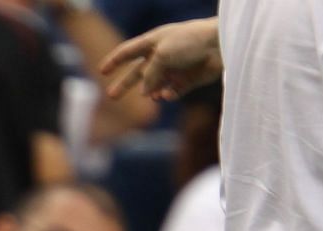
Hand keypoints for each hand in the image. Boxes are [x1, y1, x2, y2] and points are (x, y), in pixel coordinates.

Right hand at [99, 19, 222, 101]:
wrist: (221, 44)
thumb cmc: (190, 42)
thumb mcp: (162, 55)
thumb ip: (149, 75)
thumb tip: (145, 93)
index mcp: (154, 42)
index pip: (128, 51)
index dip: (114, 61)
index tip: (101, 71)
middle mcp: (162, 55)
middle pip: (138, 72)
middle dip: (125, 84)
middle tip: (112, 96)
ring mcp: (175, 69)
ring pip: (155, 86)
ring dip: (151, 91)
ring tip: (152, 94)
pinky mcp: (188, 81)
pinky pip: (172, 92)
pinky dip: (168, 95)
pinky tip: (167, 95)